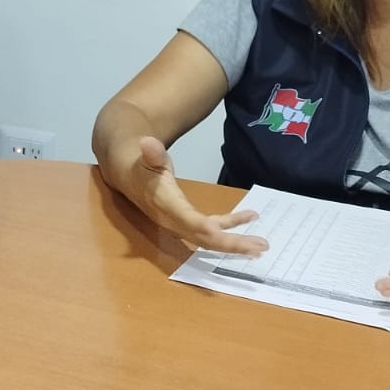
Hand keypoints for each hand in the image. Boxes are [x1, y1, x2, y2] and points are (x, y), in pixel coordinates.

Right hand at [131, 137, 266, 255]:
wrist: (128, 176)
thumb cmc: (140, 165)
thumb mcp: (146, 156)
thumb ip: (151, 153)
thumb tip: (147, 142)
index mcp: (166, 206)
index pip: (190, 222)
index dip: (210, 230)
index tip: (233, 237)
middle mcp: (174, 221)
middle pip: (205, 239)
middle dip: (233, 245)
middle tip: (261, 247)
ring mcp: (181, 225)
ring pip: (210, 240)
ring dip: (236, 243)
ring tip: (261, 245)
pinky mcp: (187, 221)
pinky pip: (210, 229)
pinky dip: (230, 226)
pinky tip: (248, 217)